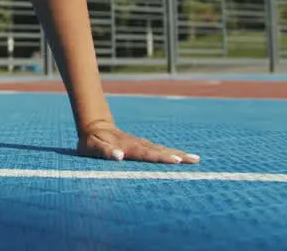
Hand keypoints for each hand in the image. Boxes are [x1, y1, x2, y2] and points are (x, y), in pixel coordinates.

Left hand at [77, 120, 199, 163]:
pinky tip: (182, 157)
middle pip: (160, 151)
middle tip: (195, 160)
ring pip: (162, 149)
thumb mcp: (92, 147)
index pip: (147, 154)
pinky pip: (159, 150)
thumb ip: (105, 151)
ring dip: (178, 154)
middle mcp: (137, 145)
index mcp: (127, 147)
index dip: (161, 158)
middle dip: (178, 156)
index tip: (176, 161)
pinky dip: (172, 153)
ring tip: (195, 159)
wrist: (93, 125)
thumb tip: (119, 156)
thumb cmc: (90, 141)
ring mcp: (141, 144)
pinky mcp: (142, 145)